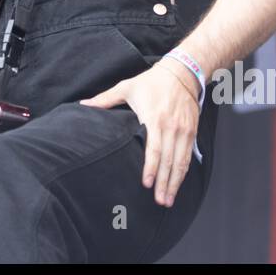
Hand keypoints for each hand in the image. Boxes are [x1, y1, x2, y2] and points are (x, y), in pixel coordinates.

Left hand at [80, 60, 200, 207]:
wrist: (182, 73)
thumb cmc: (152, 81)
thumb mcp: (127, 87)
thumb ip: (105, 99)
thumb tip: (83, 104)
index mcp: (154, 118)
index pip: (154, 149)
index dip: (151, 169)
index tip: (146, 184)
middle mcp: (171, 127)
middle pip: (169, 161)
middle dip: (164, 183)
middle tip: (159, 201)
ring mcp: (184, 130)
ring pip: (181, 162)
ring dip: (175, 182)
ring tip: (168, 199)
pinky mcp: (191, 131)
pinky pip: (188, 155)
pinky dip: (183, 171)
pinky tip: (178, 183)